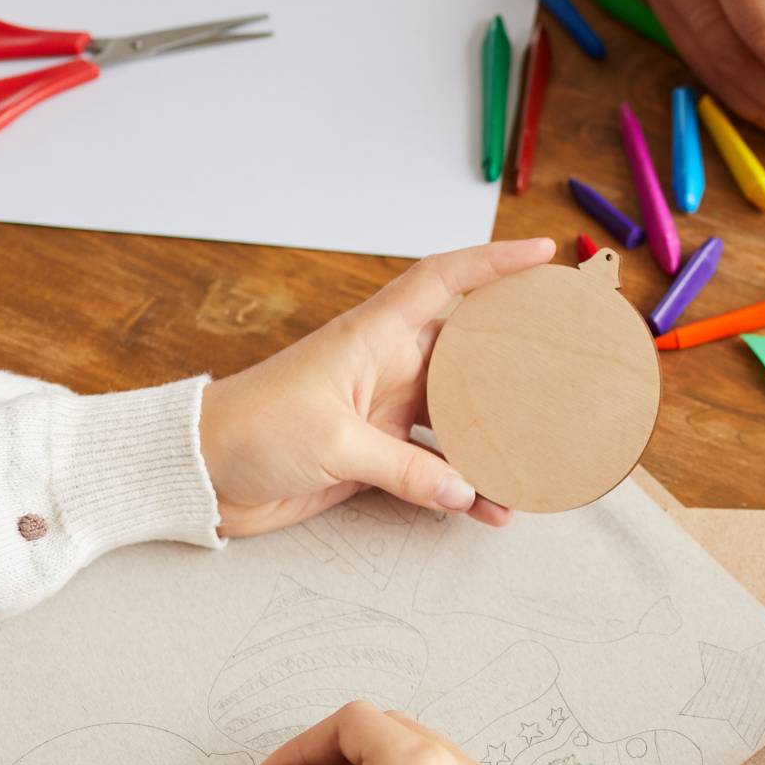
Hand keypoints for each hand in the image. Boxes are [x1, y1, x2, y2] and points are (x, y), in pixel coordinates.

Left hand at [199, 239, 554, 536]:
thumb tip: (463, 490)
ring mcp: (384, 412)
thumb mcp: (332, 442)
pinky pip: (436, 468)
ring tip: (537, 456)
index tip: (540, 255)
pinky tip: (490, 508)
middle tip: (565, 365)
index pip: (442, 281)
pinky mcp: (376, 455)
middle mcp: (387, 367)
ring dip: (495, 438)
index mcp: (373, 337)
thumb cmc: (250, 430)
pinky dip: (463, 488)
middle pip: (468, 352)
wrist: (198, 472)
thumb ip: (402, 467)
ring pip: (460, 416)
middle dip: (516, 356)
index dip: (492, 263)